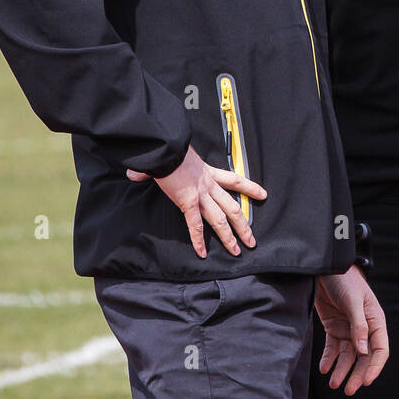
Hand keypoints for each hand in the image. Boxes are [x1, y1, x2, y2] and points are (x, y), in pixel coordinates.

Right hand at [126, 145, 265, 257]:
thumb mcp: (170, 155)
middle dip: (243, 226)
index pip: (234, 180)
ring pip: (220, 219)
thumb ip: (156, 168)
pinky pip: (195, 224)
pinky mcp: (188, 201)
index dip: (250, 188)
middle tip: (251, 240)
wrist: (166, 144)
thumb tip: (135, 172)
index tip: (263, 195)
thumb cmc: (168, 147)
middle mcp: (208, 184)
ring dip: (229, 236)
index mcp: (207, 171)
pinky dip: (198, 240)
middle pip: (232, 207)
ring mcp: (200, 194)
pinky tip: (202, 253)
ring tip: (237, 250)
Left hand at [315, 266, 388, 394]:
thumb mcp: (353, 301)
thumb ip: (358, 326)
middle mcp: (364, 328)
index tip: (366, 381)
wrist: (325, 267)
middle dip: (357, 374)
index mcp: (375, 321)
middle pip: (363, 357)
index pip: (379, 349)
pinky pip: (333, 348)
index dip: (374, 366)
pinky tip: (324, 368)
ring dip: (341, 370)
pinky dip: (329, 359)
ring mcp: (348, 328)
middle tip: (349, 390)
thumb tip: (362, 351)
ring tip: (333, 383)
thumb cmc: (344, 280)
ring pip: (348, 356)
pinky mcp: (333, 327)